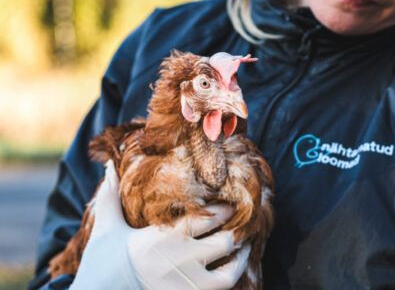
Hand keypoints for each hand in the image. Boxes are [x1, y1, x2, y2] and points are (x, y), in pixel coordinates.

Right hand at [70, 160, 249, 289]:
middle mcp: (177, 262)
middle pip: (224, 242)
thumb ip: (110, 197)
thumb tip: (110, 166)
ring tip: (244, 249)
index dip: (223, 210)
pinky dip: (230, 280)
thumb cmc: (100, 266)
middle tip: (243, 224)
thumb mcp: (106, 230)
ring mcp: (184, 287)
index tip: (230, 205)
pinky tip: (229, 272)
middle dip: (236, 232)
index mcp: (161, 239)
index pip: (205, 218)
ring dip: (240, 260)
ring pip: (229, 274)